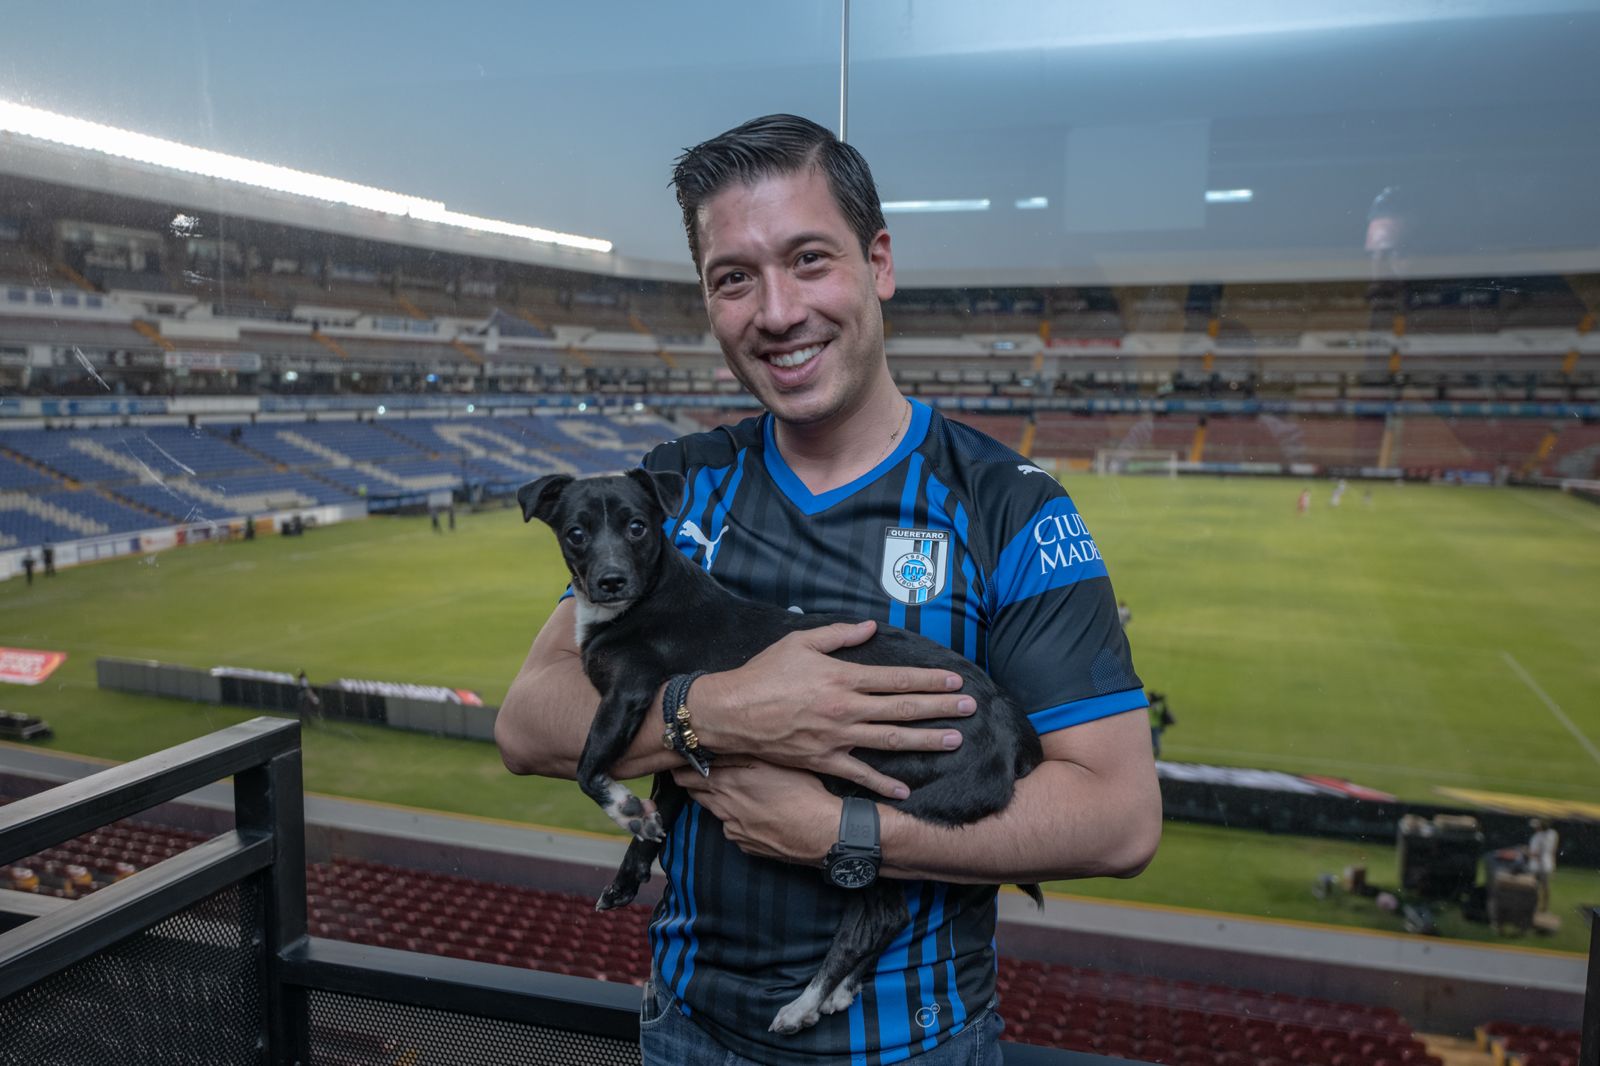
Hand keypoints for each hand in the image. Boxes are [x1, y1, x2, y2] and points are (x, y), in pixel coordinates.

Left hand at [672, 758, 838, 865]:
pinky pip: (732, 827)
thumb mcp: (773, 762)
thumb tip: (717, 747)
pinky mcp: (744, 844)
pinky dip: (738, 818)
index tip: (683, 760)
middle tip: (705, 771)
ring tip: (742, 791)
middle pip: (695, 793)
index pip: (687, 774)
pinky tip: (759, 812)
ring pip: (715, 810)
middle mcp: (724, 807)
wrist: (822, 833)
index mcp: (728, 782)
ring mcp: (732, 829)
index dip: (683, 766)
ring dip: (720, 799)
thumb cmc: (804, 792)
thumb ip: (741, 754)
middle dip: (696, 782)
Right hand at [693, 620, 973, 798]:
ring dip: (925, 741)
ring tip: (954, 740)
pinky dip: (882, 784)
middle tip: (970, 708)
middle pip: (903, 709)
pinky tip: (905, 791)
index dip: (930, 679)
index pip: (898, 678)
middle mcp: (846, 708)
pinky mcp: (823, 760)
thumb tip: (870, 628)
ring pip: (891, 740)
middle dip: (940, 708)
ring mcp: (837, 737)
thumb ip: (838, 635)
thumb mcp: (799, 643)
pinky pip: (859, 774)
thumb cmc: (763, 674)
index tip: (955, 681)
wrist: (731, 712)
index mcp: (843, 677)